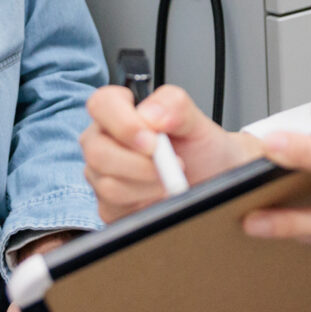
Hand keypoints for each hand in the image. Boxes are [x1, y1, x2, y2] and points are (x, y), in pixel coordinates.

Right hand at [82, 84, 262, 221]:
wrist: (213, 176)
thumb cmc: (199, 146)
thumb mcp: (196, 121)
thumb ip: (175, 106)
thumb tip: (151, 115)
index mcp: (119, 112)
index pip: (101, 104)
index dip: (123, 123)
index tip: (153, 139)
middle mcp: (103, 142)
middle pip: (97, 151)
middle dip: (138, 162)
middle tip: (172, 163)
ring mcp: (102, 174)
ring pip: (108, 184)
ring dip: (148, 184)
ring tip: (171, 178)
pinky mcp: (109, 205)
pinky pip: (115, 207)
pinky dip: (145, 202)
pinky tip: (160, 194)